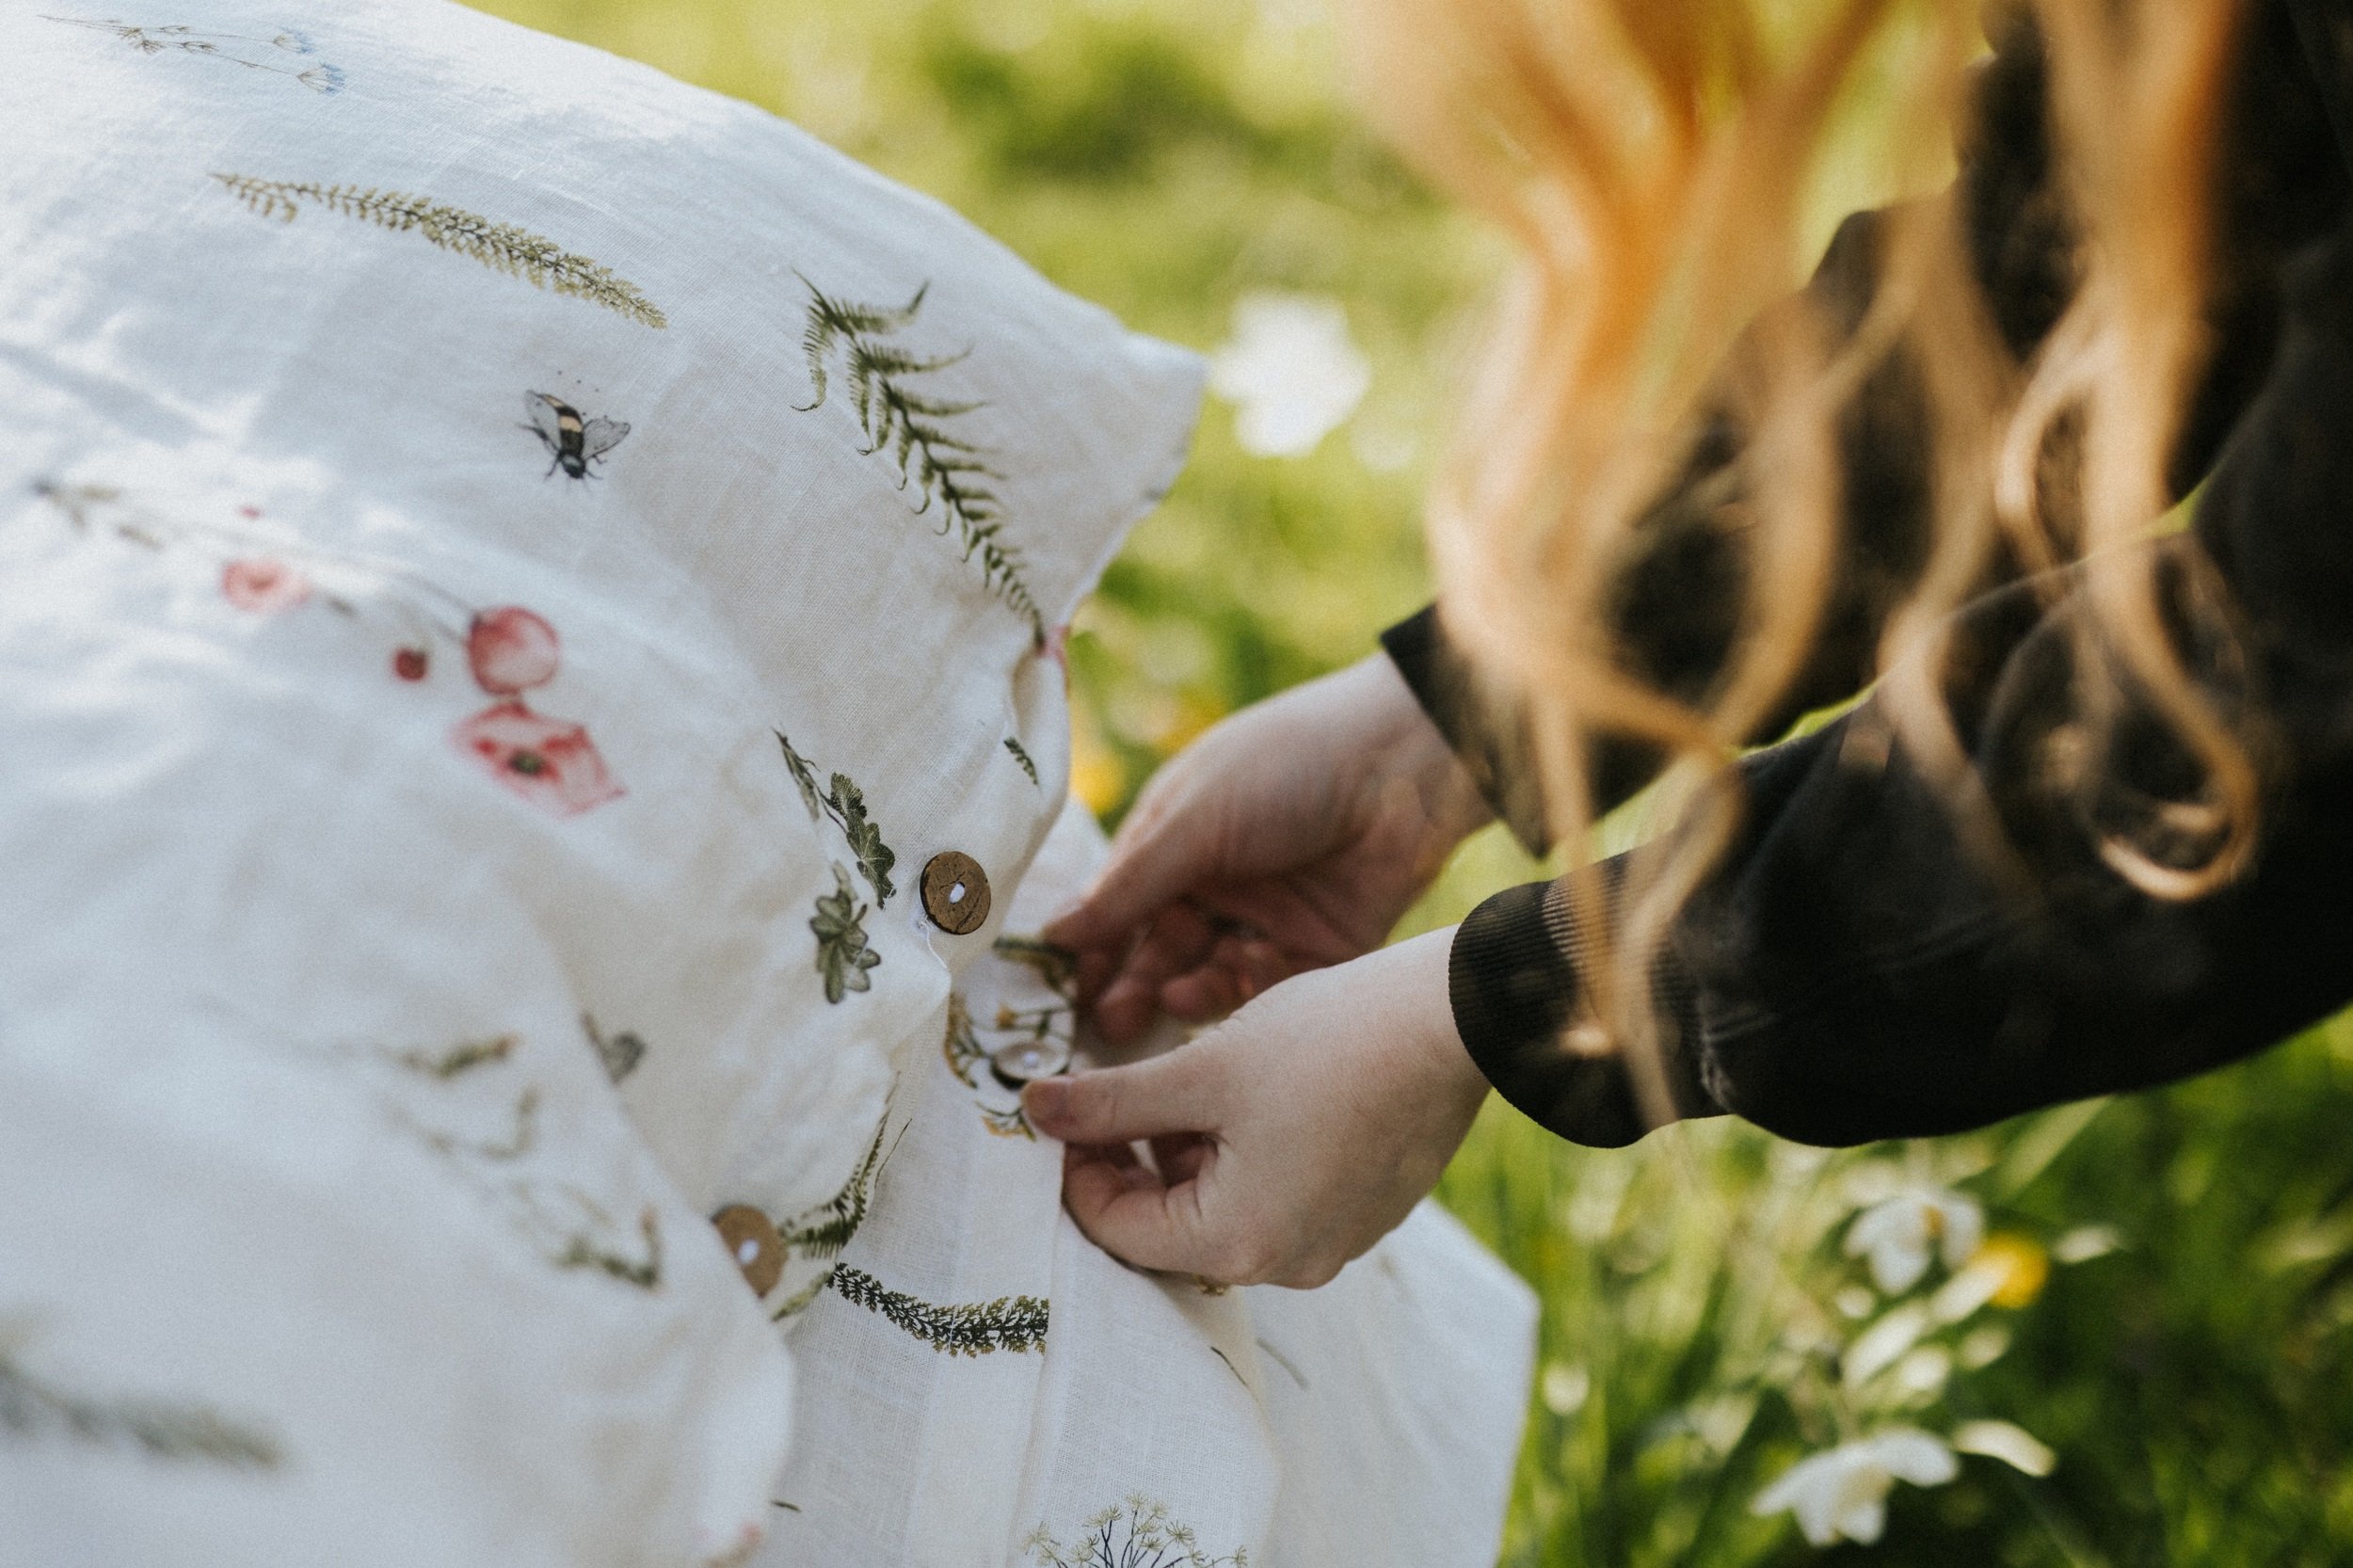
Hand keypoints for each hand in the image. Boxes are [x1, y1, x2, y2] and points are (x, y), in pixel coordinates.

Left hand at [1020, 929, 1488, 1287]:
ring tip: (1181, 1087)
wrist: (1456, 1020)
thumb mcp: (1201, 1070)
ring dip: (1186, 1157)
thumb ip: (1110, 1102)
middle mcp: (1290, 1264)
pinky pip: (1279, 1200)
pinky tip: (1242, 1096)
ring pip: (1225, 1213)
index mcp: (1240, 1241)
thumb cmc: (1327, 1042)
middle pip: (1171, 1228)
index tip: (1062, 1110)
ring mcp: (1335, 1242)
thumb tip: (1032, 1108)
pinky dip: (1243, 1159)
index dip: (1076, 1169)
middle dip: (1132, 1163)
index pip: (1118, 1230)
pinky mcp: (1365, 1212)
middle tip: (1109, 1096)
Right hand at [1047, 653, 1490, 1043]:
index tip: (1067, 996)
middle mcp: (1221, 883)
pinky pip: (1277, 987)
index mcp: (1178, 842)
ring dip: (1189, 993)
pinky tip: (1241, 975)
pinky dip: (1255, 988)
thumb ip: (1127, 887)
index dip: (1094, 953)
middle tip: (1111, 1028)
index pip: (1119, 910)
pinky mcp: (1325, 947)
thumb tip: (1052, 936)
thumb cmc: (1286, 765)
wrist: (1404, 762)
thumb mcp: (1192, 820)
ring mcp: (1272, 917)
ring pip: (1215, 978)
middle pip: (1163, 953)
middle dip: (1136, 989)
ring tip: (1172, 1002)